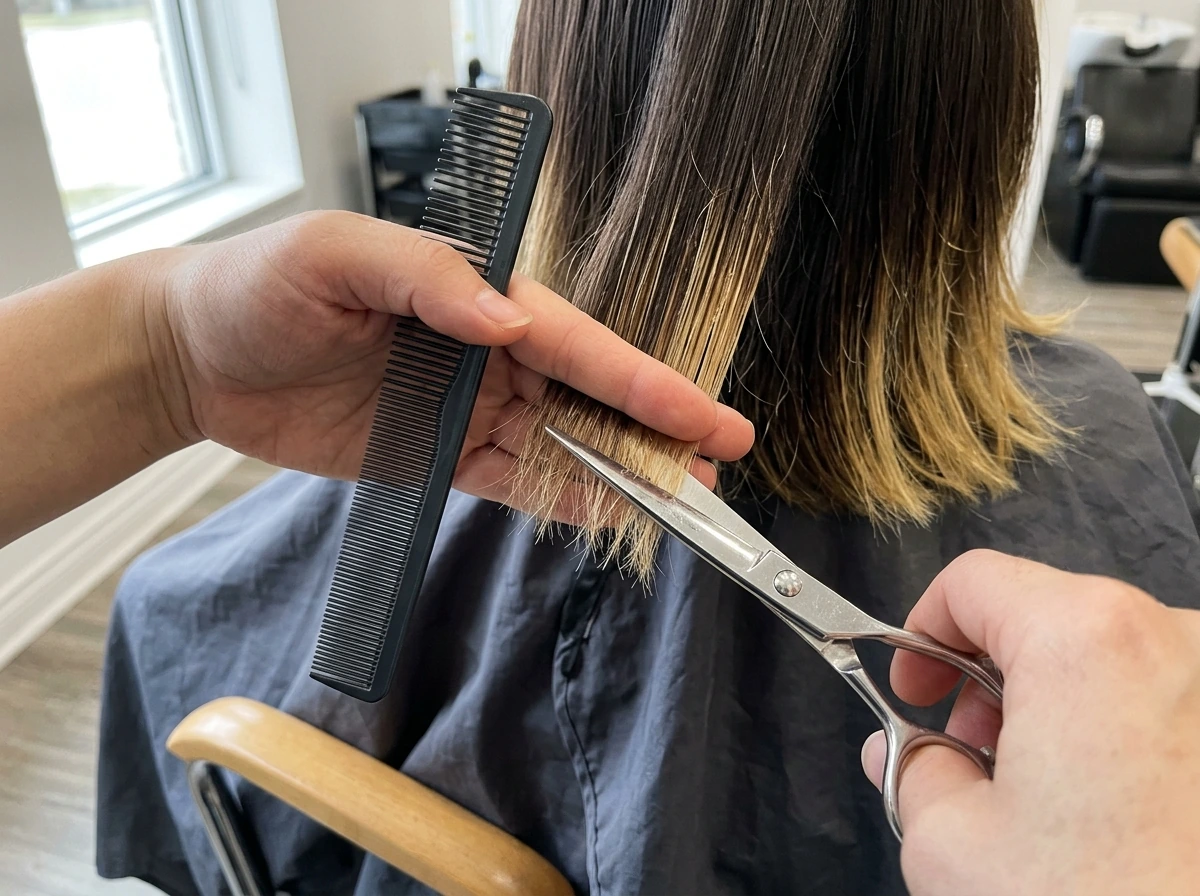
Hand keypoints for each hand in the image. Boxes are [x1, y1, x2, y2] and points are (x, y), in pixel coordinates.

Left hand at [149, 211, 752, 518]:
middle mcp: (485, 353)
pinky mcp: (440, 456)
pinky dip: (562, 501)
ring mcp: (467, 408)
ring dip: (621, 472)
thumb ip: (428, 278)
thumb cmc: (256, 286)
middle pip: (588, 397)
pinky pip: (515, 482)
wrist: (193, 356)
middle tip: (721, 465)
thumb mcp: (334, 256)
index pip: (575, 342)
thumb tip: (507, 317)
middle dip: (657, 430)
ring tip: (683, 502)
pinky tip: (607, 516)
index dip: (644, 381)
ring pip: (563, 444)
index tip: (702, 415)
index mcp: (474, 298)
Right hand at [860, 550, 1199, 894]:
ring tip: (1037, 798)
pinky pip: (1166, 701)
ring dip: (1055, 706)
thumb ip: (915, 771)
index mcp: (1084, 640)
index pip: (975, 581)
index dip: (922, 629)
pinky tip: (1103, 815)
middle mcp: (1172, 642)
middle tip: (966, 754)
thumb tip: (912, 754)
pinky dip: (1117, 732)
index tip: (911, 686)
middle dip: (989, 676)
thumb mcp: (950, 845)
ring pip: (1110, 658)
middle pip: (1046, 615)